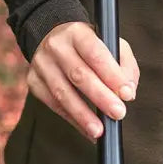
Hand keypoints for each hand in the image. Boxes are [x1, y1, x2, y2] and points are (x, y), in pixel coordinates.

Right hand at [28, 22, 139, 142]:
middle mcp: (56, 46)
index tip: (126, 93)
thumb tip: (128, 91)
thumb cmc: (86, 43)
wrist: (51, 35)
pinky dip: (72, 120)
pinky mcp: (34, 82)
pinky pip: (53, 105)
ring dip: (83, 115)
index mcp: (77, 32)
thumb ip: (124, 63)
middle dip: (101, 97)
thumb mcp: (108, 42)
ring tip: (99, 130)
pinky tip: (87, 130)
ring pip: (62, 93)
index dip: (111, 75)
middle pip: (78, 74)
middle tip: (118, 113)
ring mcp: (42, 64)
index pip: (95, 53)